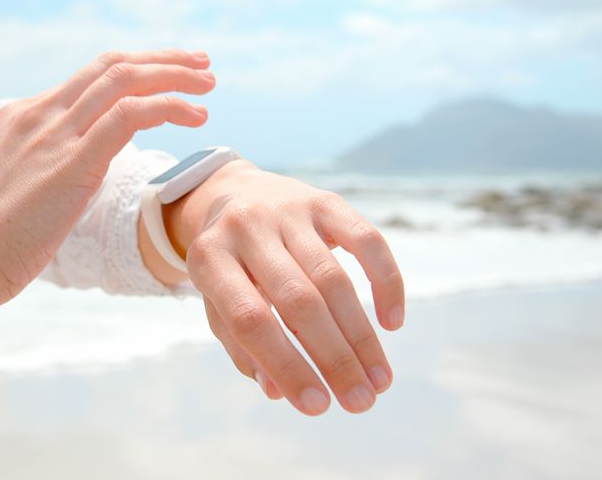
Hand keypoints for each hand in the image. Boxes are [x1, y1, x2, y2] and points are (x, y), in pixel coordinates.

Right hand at [0, 49, 215, 310]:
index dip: (137, 69)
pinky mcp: (71, 162)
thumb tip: (81, 174)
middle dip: (163, 59)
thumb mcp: (17, 188)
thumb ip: (50, 169)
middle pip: (112, 65)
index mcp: (24, 117)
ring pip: (125, 79)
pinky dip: (168, 106)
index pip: (90, 77)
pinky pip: (130, 115)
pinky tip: (195, 115)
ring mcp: (54, 134)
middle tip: (202, 63)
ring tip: (208, 84)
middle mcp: (40, 115)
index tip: (170, 73)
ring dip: (174, 75)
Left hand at [169, 160, 404, 415]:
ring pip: (334, 278)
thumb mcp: (218, 304)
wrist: (233, 194)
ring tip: (379, 381)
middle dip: (333, 358)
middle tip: (360, 402)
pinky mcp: (325, 200)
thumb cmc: (228, 267)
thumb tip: (278, 393)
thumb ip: (243, 347)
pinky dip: (385, 282)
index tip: (316, 407)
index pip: (249, 319)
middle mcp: (247, 227)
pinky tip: (392, 324)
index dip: (285, 365)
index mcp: (209, 258)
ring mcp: (288, 209)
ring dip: (361, 336)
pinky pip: (367, 240)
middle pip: (298, 300)